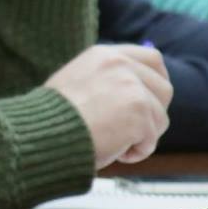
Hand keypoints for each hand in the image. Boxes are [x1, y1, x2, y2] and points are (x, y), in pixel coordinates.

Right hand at [45, 44, 172, 165]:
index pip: (152, 59)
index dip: (156, 83)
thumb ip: (105, 81)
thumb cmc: (51, 119)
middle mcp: (121, 65)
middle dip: (155, 113)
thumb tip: (131, 94)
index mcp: (104, 55)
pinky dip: (136, 152)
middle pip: (164, 88)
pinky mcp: (140, 111)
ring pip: (160, 118)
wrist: (43, 135)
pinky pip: (151, 140)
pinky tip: (114, 152)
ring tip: (114, 144)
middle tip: (136, 131)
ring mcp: (133, 88)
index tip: (152, 101)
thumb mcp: (76, 83)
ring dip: (142, 137)